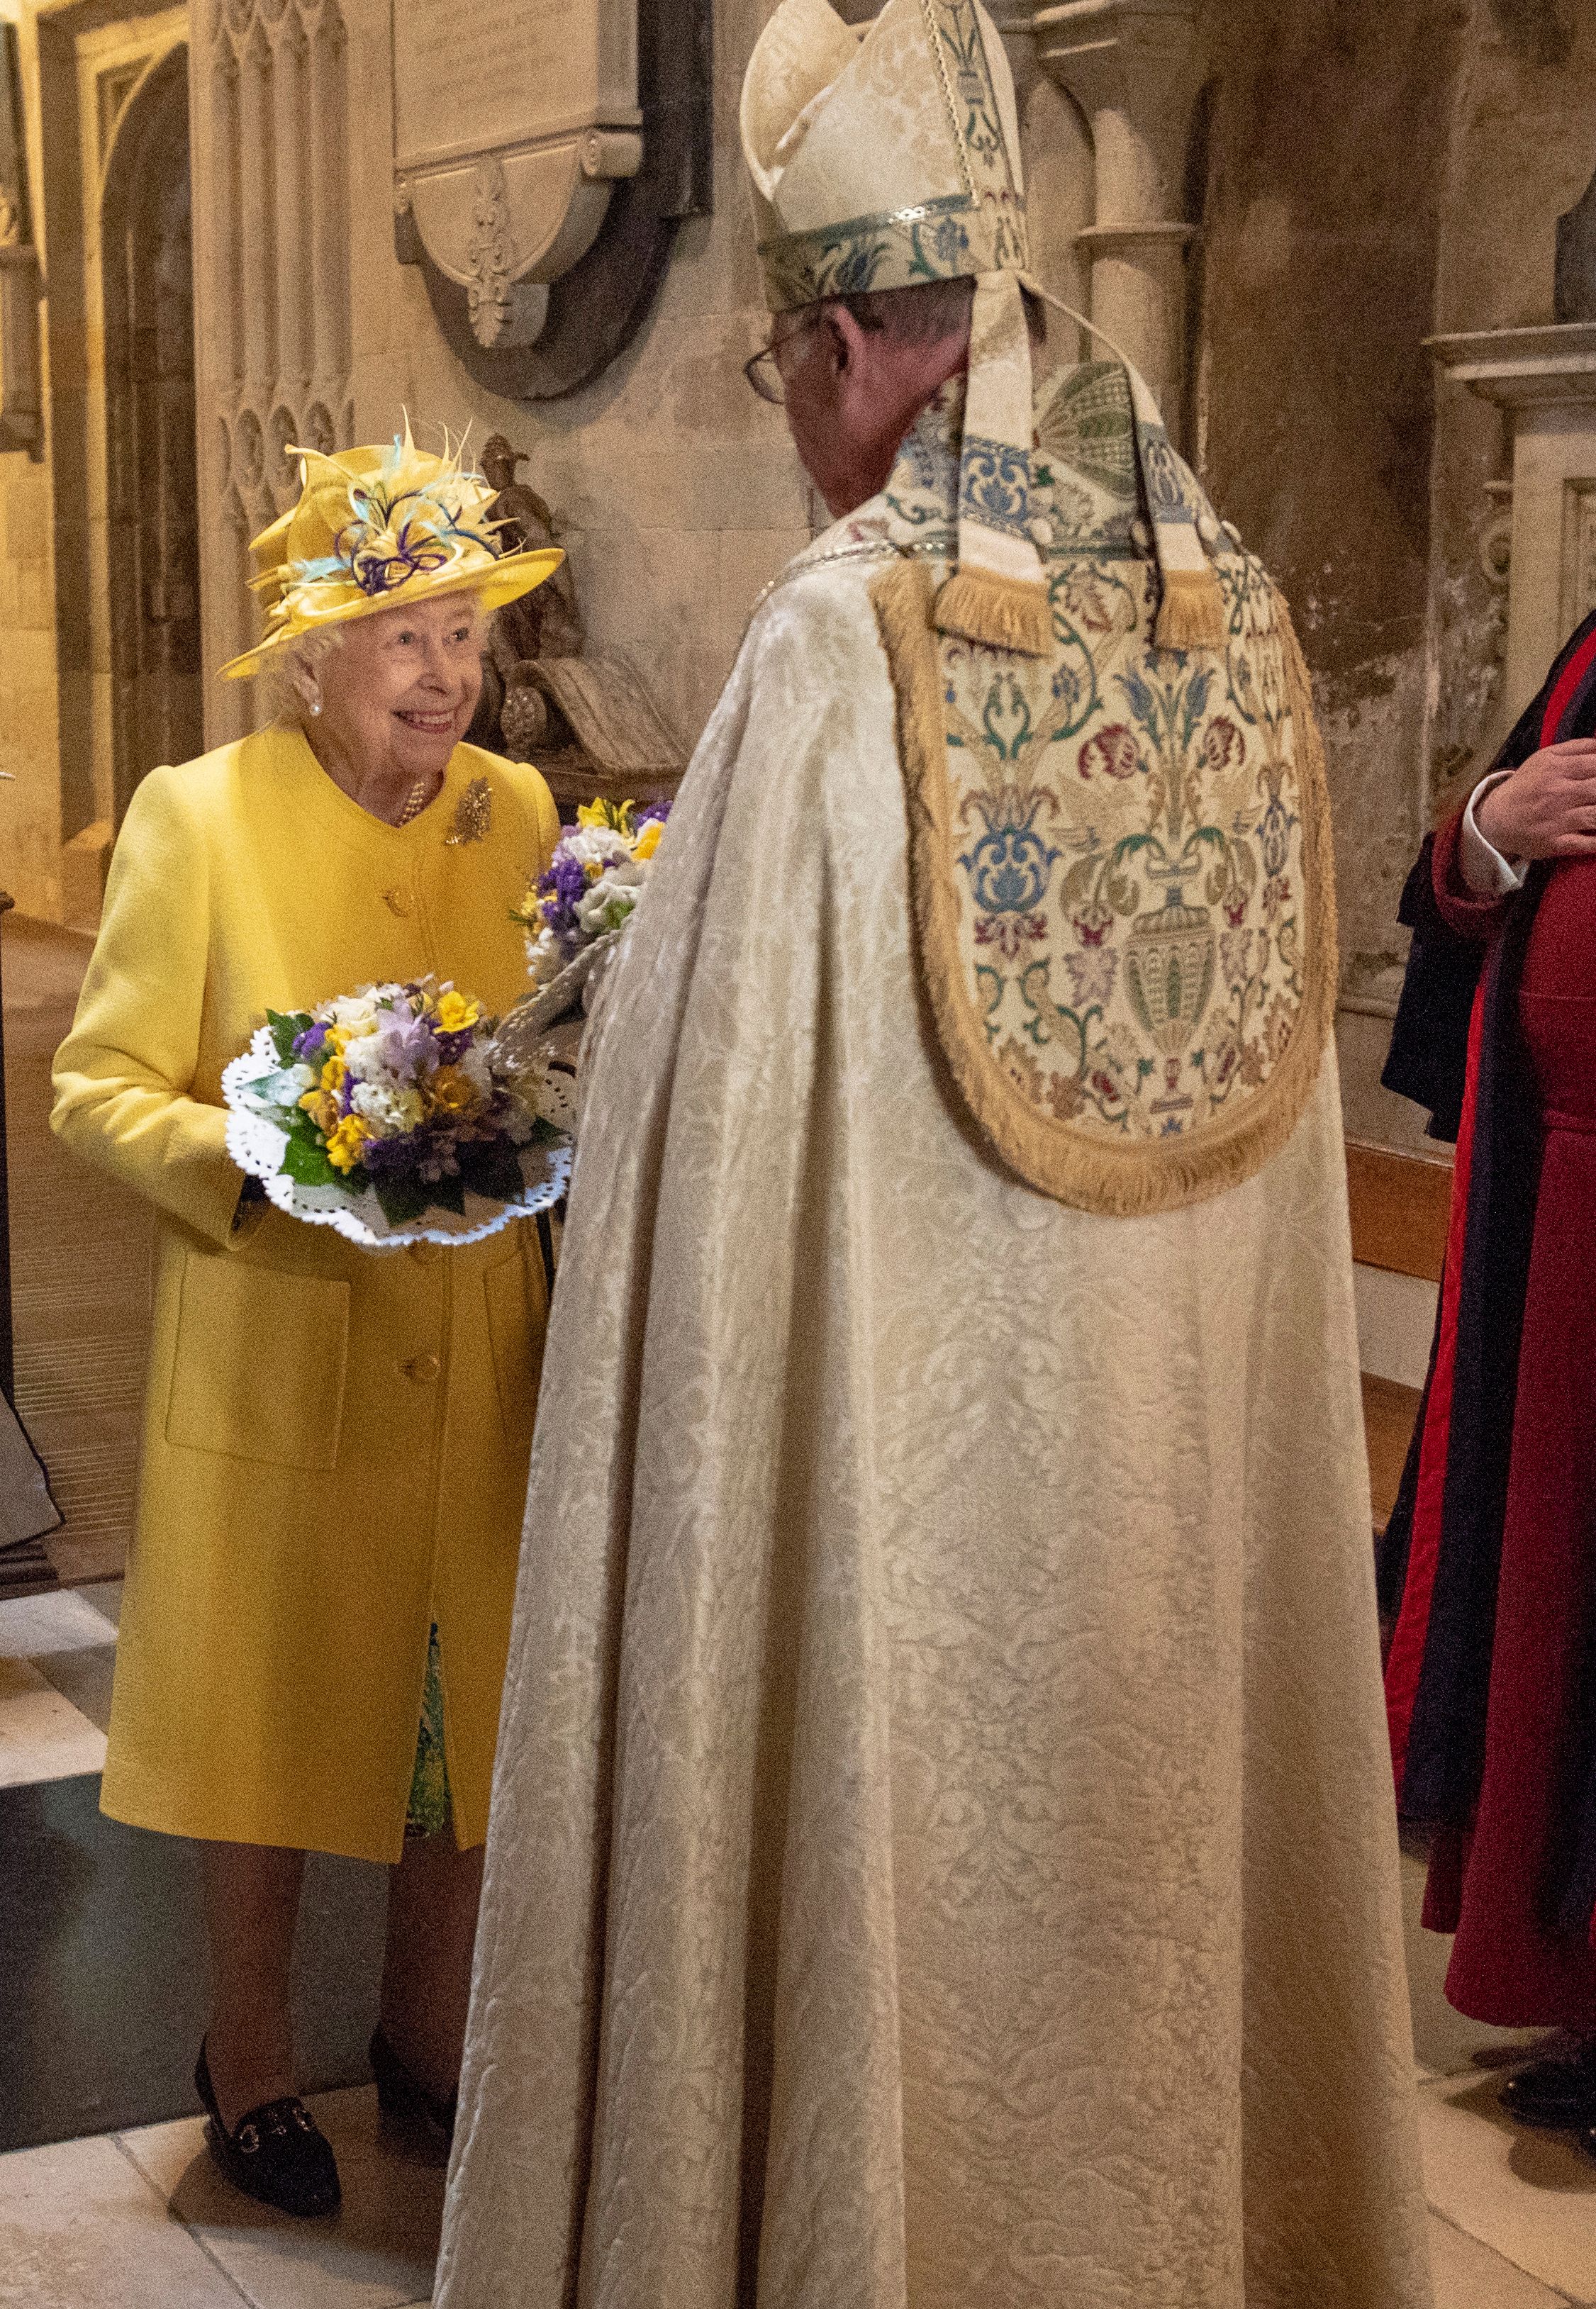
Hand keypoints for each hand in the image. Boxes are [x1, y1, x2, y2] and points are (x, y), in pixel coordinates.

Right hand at [1475, 741, 1595, 859]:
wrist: (1496, 818)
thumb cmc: (1527, 786)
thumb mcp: (1546, 757)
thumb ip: (1578, 747)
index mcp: (1556, 768)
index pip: (1595, 763)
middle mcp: (1556, 793)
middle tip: (1595, 795)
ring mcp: (1556, 820)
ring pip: (1595, 817)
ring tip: (1595, 809)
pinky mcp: (1555, 844)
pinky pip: (1586, 844)